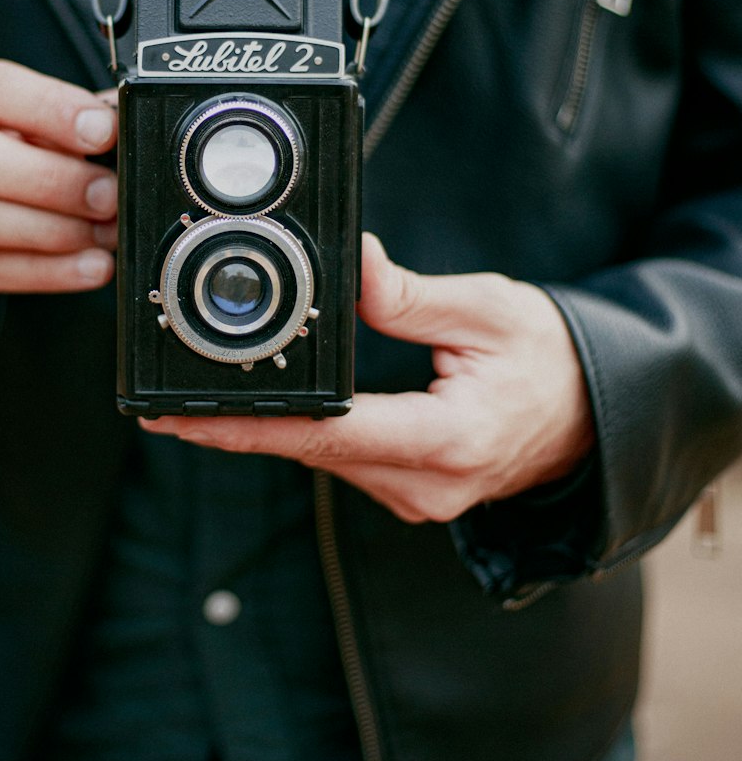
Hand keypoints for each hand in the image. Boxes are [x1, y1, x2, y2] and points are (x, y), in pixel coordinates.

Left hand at [141, 233, 595, 522]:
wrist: (596, 414)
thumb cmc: (551, 360)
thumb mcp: (488, 309)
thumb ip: (409, 294)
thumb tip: (348, 261)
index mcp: (446, 442)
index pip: (325, 435)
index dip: (246, 426)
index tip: (182, 418)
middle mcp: (427, 485)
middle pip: (310, 453)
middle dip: (237, 427)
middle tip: (163, 404)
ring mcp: (419, 499)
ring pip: (322, 461)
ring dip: (268, 431)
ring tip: (200, 401)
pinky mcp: (412, 493)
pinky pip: (343, 464)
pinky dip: (306, 435)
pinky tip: (271, 408)